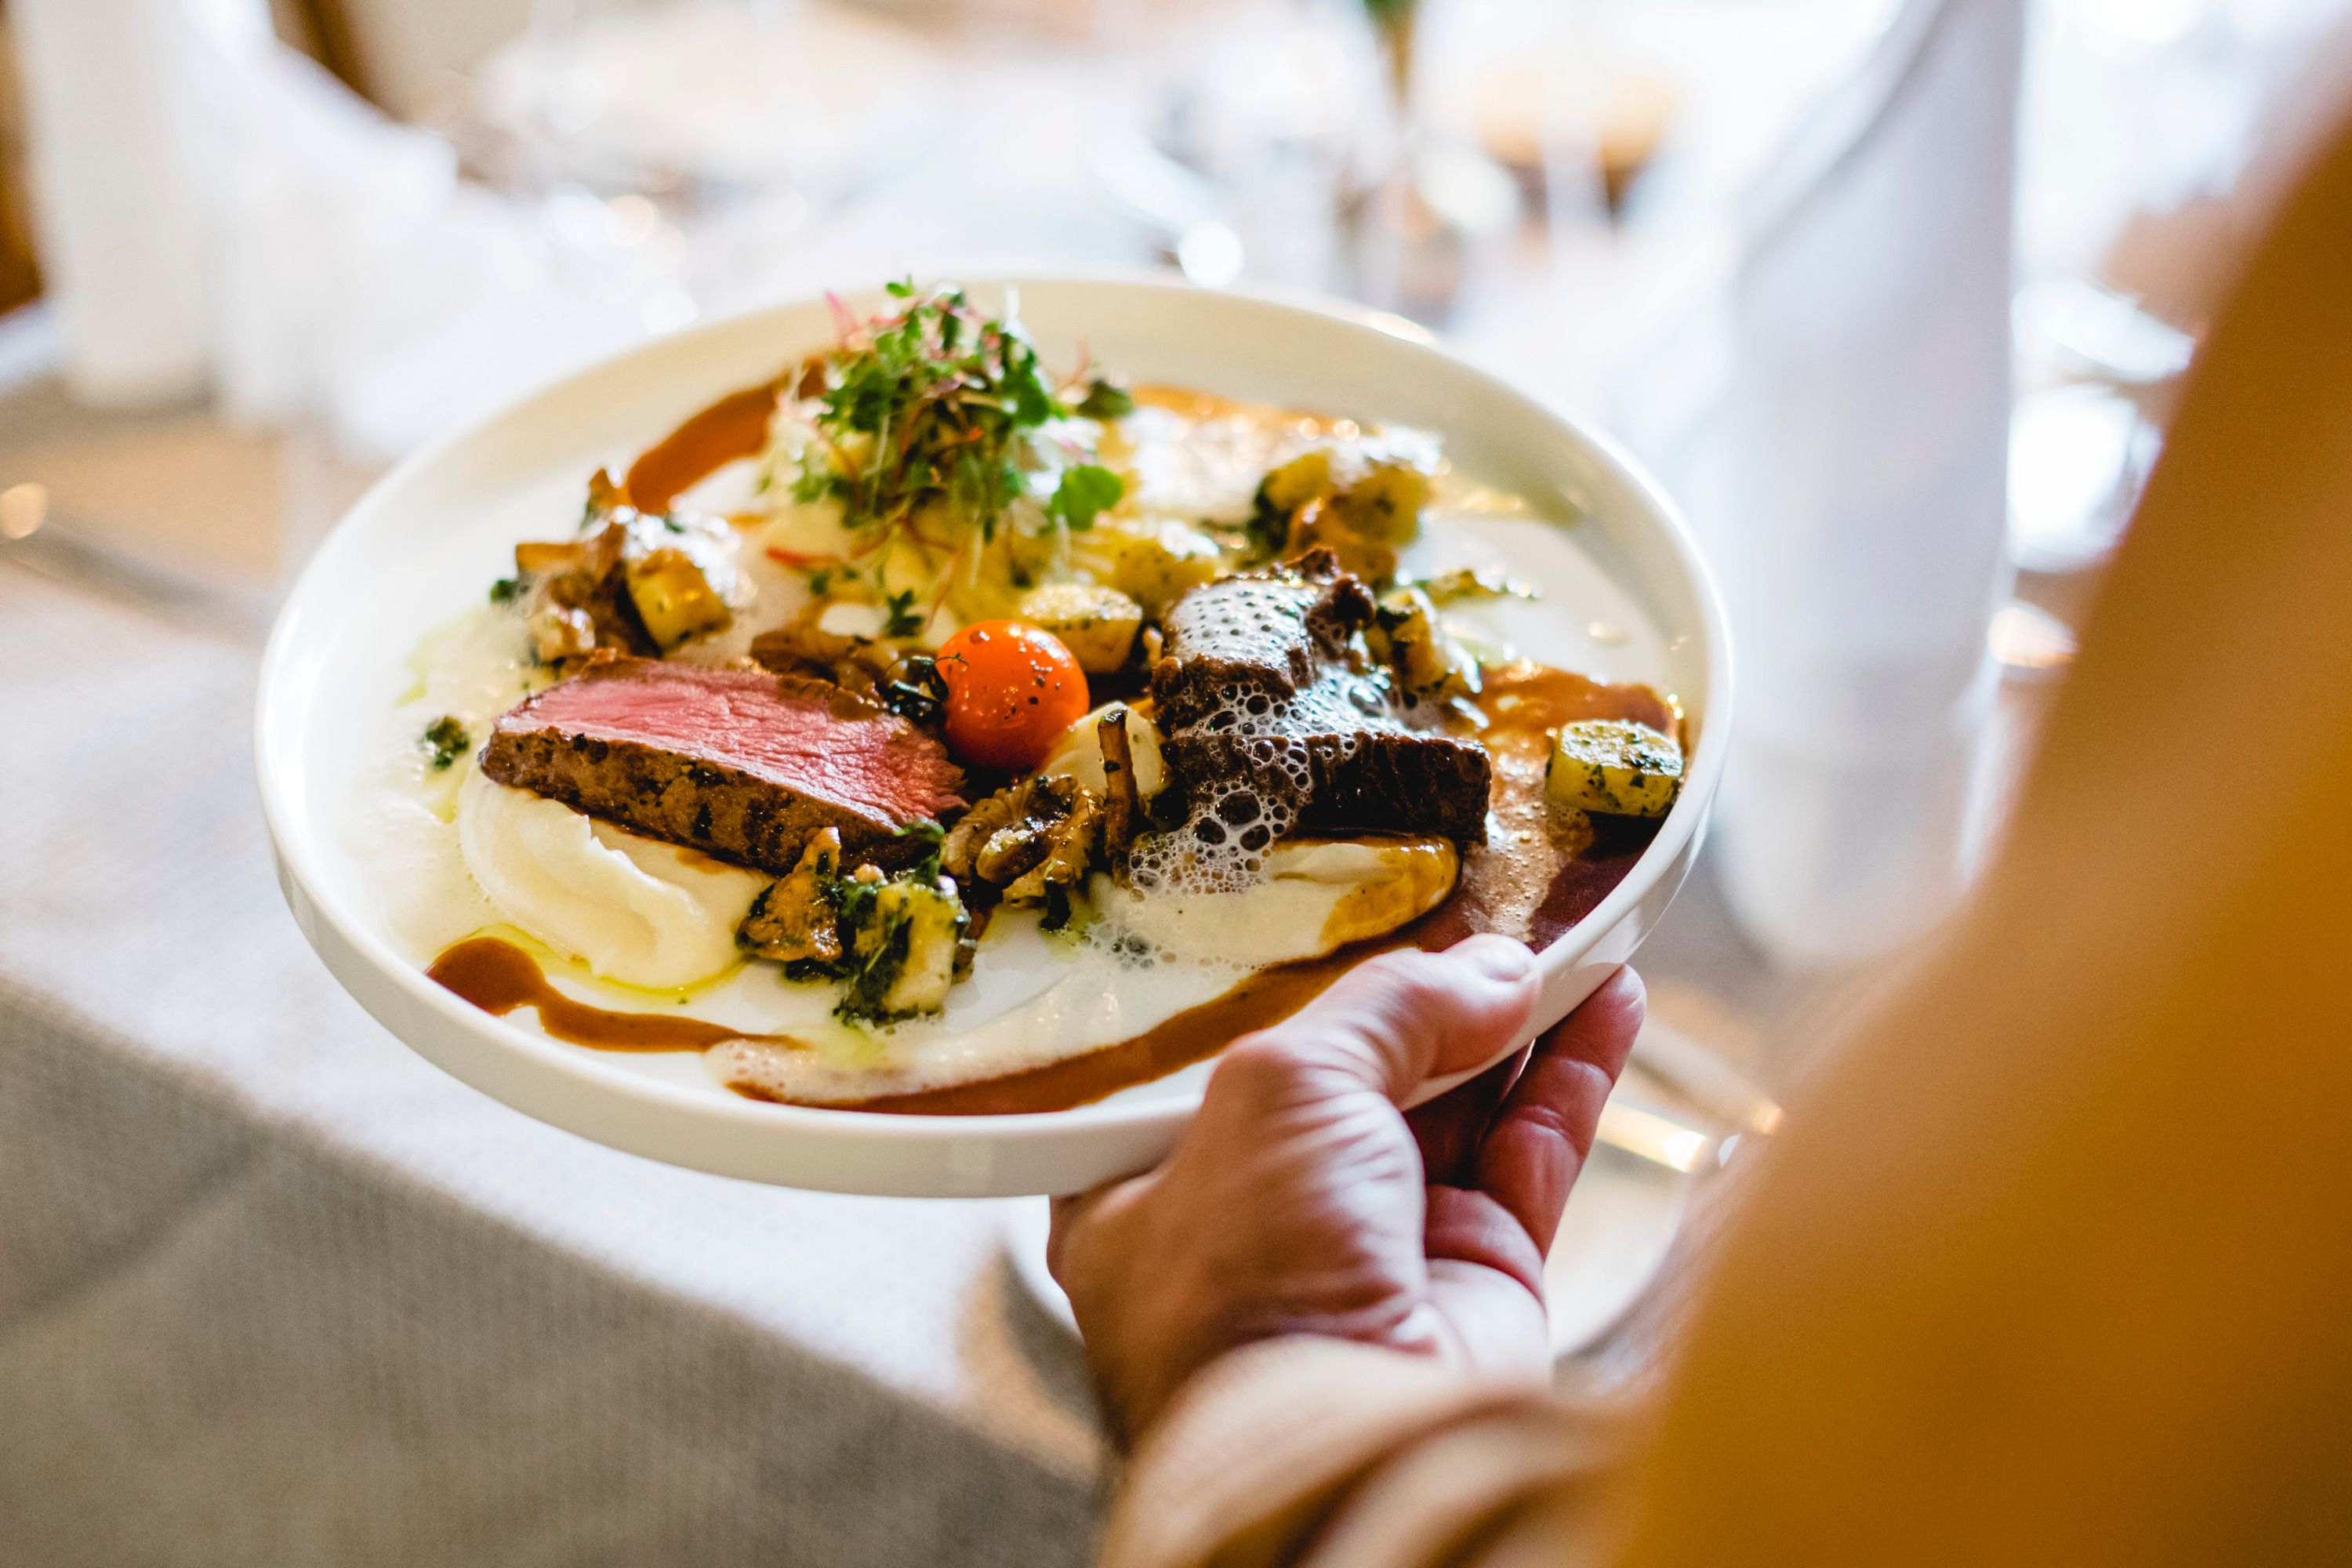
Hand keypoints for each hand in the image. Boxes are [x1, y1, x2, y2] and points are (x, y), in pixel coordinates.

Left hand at [1049, 937, 1645, 1444]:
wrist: (1339, 1444)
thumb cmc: (1249, 1278)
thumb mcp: (1282, 1085)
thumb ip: (1388, 1008)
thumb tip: (1490, 969)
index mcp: (1155, 1182)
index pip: (1232, 1058)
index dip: (1308, 983)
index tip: (1381, 910)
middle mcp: (1263, 1219)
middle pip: (1362, 1074)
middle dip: (1435, 995)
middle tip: (1505, 906)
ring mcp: (1374, 1253)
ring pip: (1460, 1107)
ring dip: (1521, 1022)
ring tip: (1578, 931)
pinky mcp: (1473, 1281)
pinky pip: (1529, 1157)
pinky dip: (1571, 1080)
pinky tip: (1607, 1002)